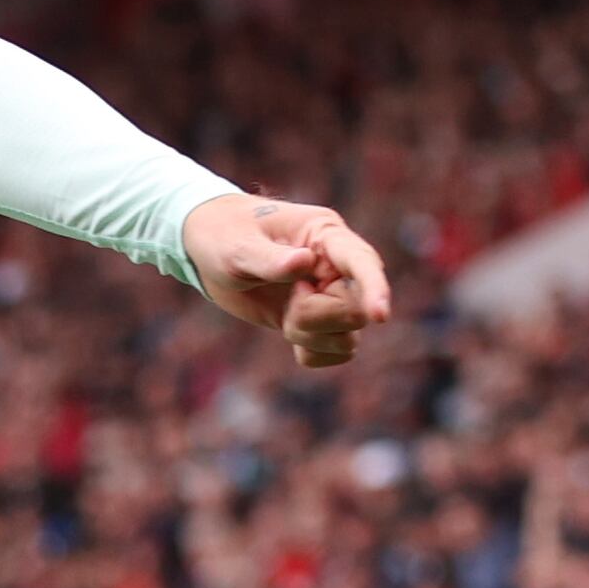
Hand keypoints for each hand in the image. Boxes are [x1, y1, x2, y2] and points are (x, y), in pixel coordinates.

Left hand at [185, 194, 392, 369]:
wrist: (209, 249)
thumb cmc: (223, 236)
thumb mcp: (237, 247)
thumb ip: (270, 259)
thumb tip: (305, 263)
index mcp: (324, 234)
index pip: (362, 261)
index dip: (374, 288)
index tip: (379, 316)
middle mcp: (336, 265)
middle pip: (355, 310)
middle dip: (316, 317)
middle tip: (289, 298)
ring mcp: (330, 294)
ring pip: (348, 336)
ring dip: (310, 335)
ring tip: (284, 312)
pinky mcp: (318, 320)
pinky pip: (337, 351)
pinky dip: (313, 352)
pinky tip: (290, 332)